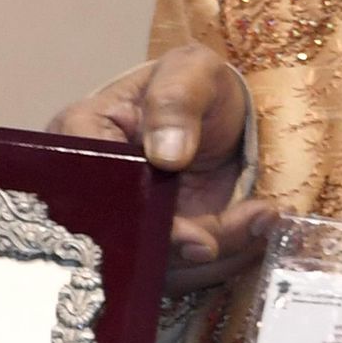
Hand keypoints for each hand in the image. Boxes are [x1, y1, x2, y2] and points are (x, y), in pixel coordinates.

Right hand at [49, 42, 274, 291]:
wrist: (224, 114)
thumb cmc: (197, 85)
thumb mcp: (192, 72)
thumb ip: (176, 98)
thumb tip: (165, 154)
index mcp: (83, 134)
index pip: (92, 188)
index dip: (135, 217)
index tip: (192, 233)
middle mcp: (93, 187)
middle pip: (120, 239)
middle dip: (179, 247)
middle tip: (226, 240)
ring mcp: (124, 221)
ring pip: (152, 265)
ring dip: (210, 256)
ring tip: (258, 217)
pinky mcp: (155, 245)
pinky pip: (181, 270)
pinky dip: (223, 258)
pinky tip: (255, 223)